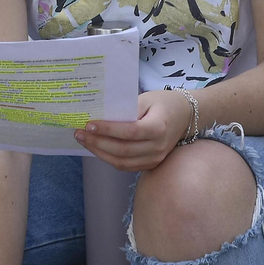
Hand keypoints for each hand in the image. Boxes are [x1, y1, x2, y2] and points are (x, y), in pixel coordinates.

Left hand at [74, 89, 189, 171]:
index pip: (129, 132)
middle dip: (97, 142)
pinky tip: (96, 147)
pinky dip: (108, 158)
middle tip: (78, 133)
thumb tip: (99, 116)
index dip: (107, 130)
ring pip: (122, 162)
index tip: (88, 124)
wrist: (185, 115)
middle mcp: (158, 146)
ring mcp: (155, 158)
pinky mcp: (151, 163)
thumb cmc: (163, 103)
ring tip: (83, 140)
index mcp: (158, 128)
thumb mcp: (146, 98)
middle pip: (122, 150)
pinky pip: (126, 165)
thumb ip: (126, 108)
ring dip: (99, 152)